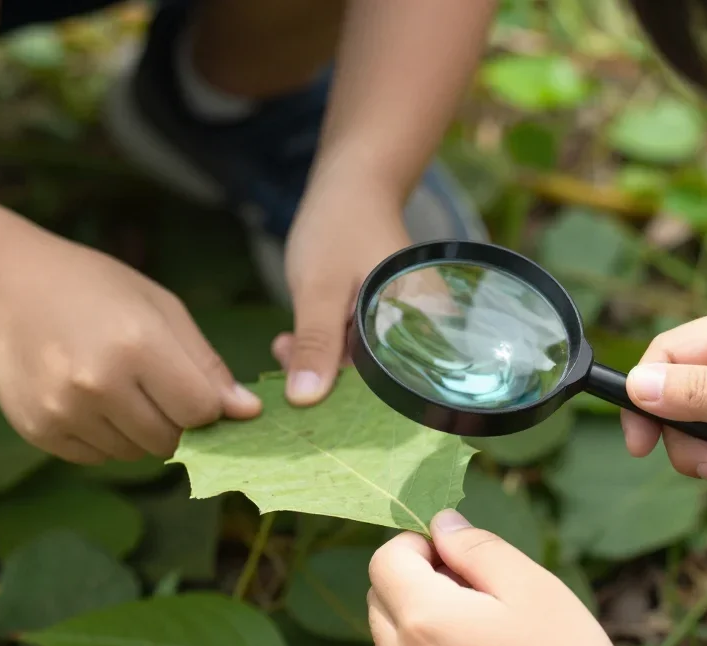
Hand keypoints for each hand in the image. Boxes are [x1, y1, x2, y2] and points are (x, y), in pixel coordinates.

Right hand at [0, 232, 260, 463]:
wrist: (0, 286)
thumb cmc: (93, 287)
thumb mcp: (159, 307)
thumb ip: (205, 364)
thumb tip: (247, 412)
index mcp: (136, 346)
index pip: (201, 411)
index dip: (212, 407)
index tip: (205, 392)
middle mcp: (98, 386)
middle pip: (171, 440)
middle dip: (179, 423)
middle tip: (161, 388)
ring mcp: (64, 412)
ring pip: (136, 453)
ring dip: (143, 431)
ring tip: (121, 385)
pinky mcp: (40, 432)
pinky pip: (99, 456)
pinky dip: (107, 436)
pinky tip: (90, 396)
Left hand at [273, 183, 409, 404]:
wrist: (350, 184)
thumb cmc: (340, 227)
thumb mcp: (320, 289)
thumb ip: (316, 343)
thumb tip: (304, 400)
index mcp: (423, 325)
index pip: (389, 385)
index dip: (344, 397)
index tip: (298, 396)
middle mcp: (423, 332)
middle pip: (375, 379)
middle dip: (325, 377)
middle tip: (283, 354)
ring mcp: (402, 327)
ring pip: (360, 366)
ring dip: (319, 362)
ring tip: (282, 343)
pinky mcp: (383, 323)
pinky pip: (355, 350)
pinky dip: (324, 348)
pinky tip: (292, 340)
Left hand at [368, 512, 656, 645]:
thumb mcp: (532, 588)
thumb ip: (476, 547)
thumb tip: (441, 523)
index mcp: (423, 620)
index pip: (385, 558)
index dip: (420, 545)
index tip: (462, 557)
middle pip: (381, 597)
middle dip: (418, 581)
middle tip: (480, 595)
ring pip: (389, 640)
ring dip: (419, 624)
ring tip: (483, 639)